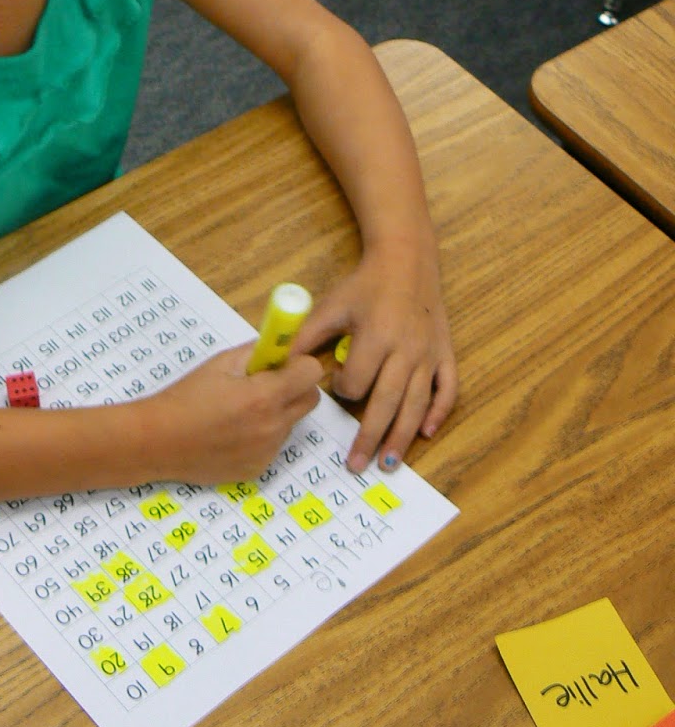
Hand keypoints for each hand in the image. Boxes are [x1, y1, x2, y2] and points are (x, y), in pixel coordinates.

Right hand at [138, 346, 322, 484]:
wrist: (157, 441)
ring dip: (276, 412)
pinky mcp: (257, 469)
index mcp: (264, 396)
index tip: (281, 363)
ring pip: (290, 423)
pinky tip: (232, 433)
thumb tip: (277, 346)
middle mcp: (272, 427)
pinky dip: (261, 436)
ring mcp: (267, 452)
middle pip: (310, 400)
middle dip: (295, 387)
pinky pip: (273, 446)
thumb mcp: (219, 363)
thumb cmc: (185, 397)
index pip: (312, 372)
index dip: (298, 363)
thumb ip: (255, 352)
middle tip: (267, 384)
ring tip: (238, 412)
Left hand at [288, 238, 456, 474]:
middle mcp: (406, 350)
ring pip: (417, 404)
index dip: (344, 388)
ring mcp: (429, 354)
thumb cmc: (365, 286)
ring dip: (402, 436)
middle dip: (370, 437)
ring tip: (389, 464)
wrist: (406, 261)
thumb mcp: (332, 306)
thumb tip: (279, 365)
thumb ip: (306, 337)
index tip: (338, 387)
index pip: (359, 380)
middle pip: (387, 402)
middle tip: (357, 465)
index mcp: (376, 336)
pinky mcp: (445, 353)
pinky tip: (427, 432)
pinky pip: (448, 389)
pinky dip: (439, 412)